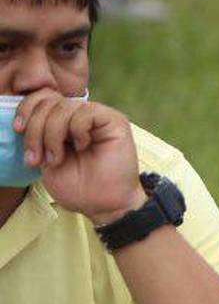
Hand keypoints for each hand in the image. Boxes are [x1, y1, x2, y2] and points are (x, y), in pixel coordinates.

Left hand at [14, 90, 143, 224]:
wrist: (104, 204)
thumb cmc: (78, 187)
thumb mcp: (45, 160)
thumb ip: (37, 136)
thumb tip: (22, 118)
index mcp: (63, 123)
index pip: (41, 98)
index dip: (26, 110)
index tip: (18, 130)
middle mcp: (79, 116)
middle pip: (48, 102)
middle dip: (36, 129)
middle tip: (38, 158)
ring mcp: (97, 117)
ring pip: (64, 107)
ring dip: (53, 134)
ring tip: (57, 158)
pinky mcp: (114, 120)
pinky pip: (86, 112)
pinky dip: (77, 130)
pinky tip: (82, 145)